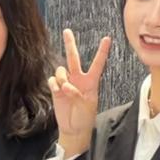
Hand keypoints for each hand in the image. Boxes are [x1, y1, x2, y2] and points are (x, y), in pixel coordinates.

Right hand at [48, 30, 110, 156]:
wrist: (73, 128)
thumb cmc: (84, 117)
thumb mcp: (87, 106)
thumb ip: (77, 94)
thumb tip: (65, 86)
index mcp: (91, 82)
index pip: (97, 63)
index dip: (102, 51)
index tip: (107, 38)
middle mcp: (78, 79)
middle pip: (73, 58)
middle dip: (70, 44)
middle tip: (67, 31)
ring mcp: (66, 83)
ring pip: (60, 70)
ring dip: (62, 78)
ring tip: (65, 90)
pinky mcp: (55, 89)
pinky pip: (52, 80)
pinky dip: (54, 85)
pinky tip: (58, 92)